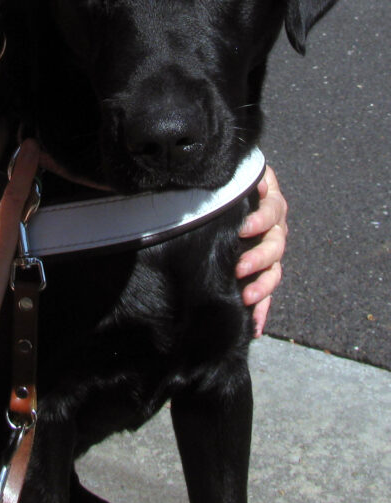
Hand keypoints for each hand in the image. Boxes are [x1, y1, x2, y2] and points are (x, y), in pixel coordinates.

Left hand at [236, 165, 287, 336]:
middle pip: (275, 245)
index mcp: (270, 205)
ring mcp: (270, 253)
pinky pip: (266, 294)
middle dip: (259, 258)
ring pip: (274, 271)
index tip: (243, 229)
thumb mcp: (237, 175)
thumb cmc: (230, 183)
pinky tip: (255, 327)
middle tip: (240, 267)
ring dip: (263, 286)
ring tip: (247, 297)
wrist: (226, 199)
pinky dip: (262, 310)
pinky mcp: (261, 273)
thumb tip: (257, 181)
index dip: (260, 220)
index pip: (272, 211)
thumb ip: (244, 177)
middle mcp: (274, 230)